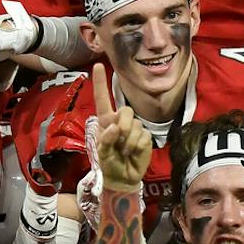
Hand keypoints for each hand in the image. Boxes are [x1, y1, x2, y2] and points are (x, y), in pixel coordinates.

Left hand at [90, 63, 150, 193]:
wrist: (122, 177)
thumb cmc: (108, 163)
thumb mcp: (101, 153)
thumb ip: (105, 140)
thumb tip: (115, 127)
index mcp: (105, 120)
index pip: (103, 98)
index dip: (100, 82)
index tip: (98, 66)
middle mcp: (120, 120)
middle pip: (126, 110)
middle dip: (123, 126)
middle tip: (119, 142)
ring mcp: (134, 127)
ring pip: (136, 125)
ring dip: (129, 142)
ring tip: (124, 152)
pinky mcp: (145, 136)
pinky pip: (143, 137)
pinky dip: (137, 147)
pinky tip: (133, 153)